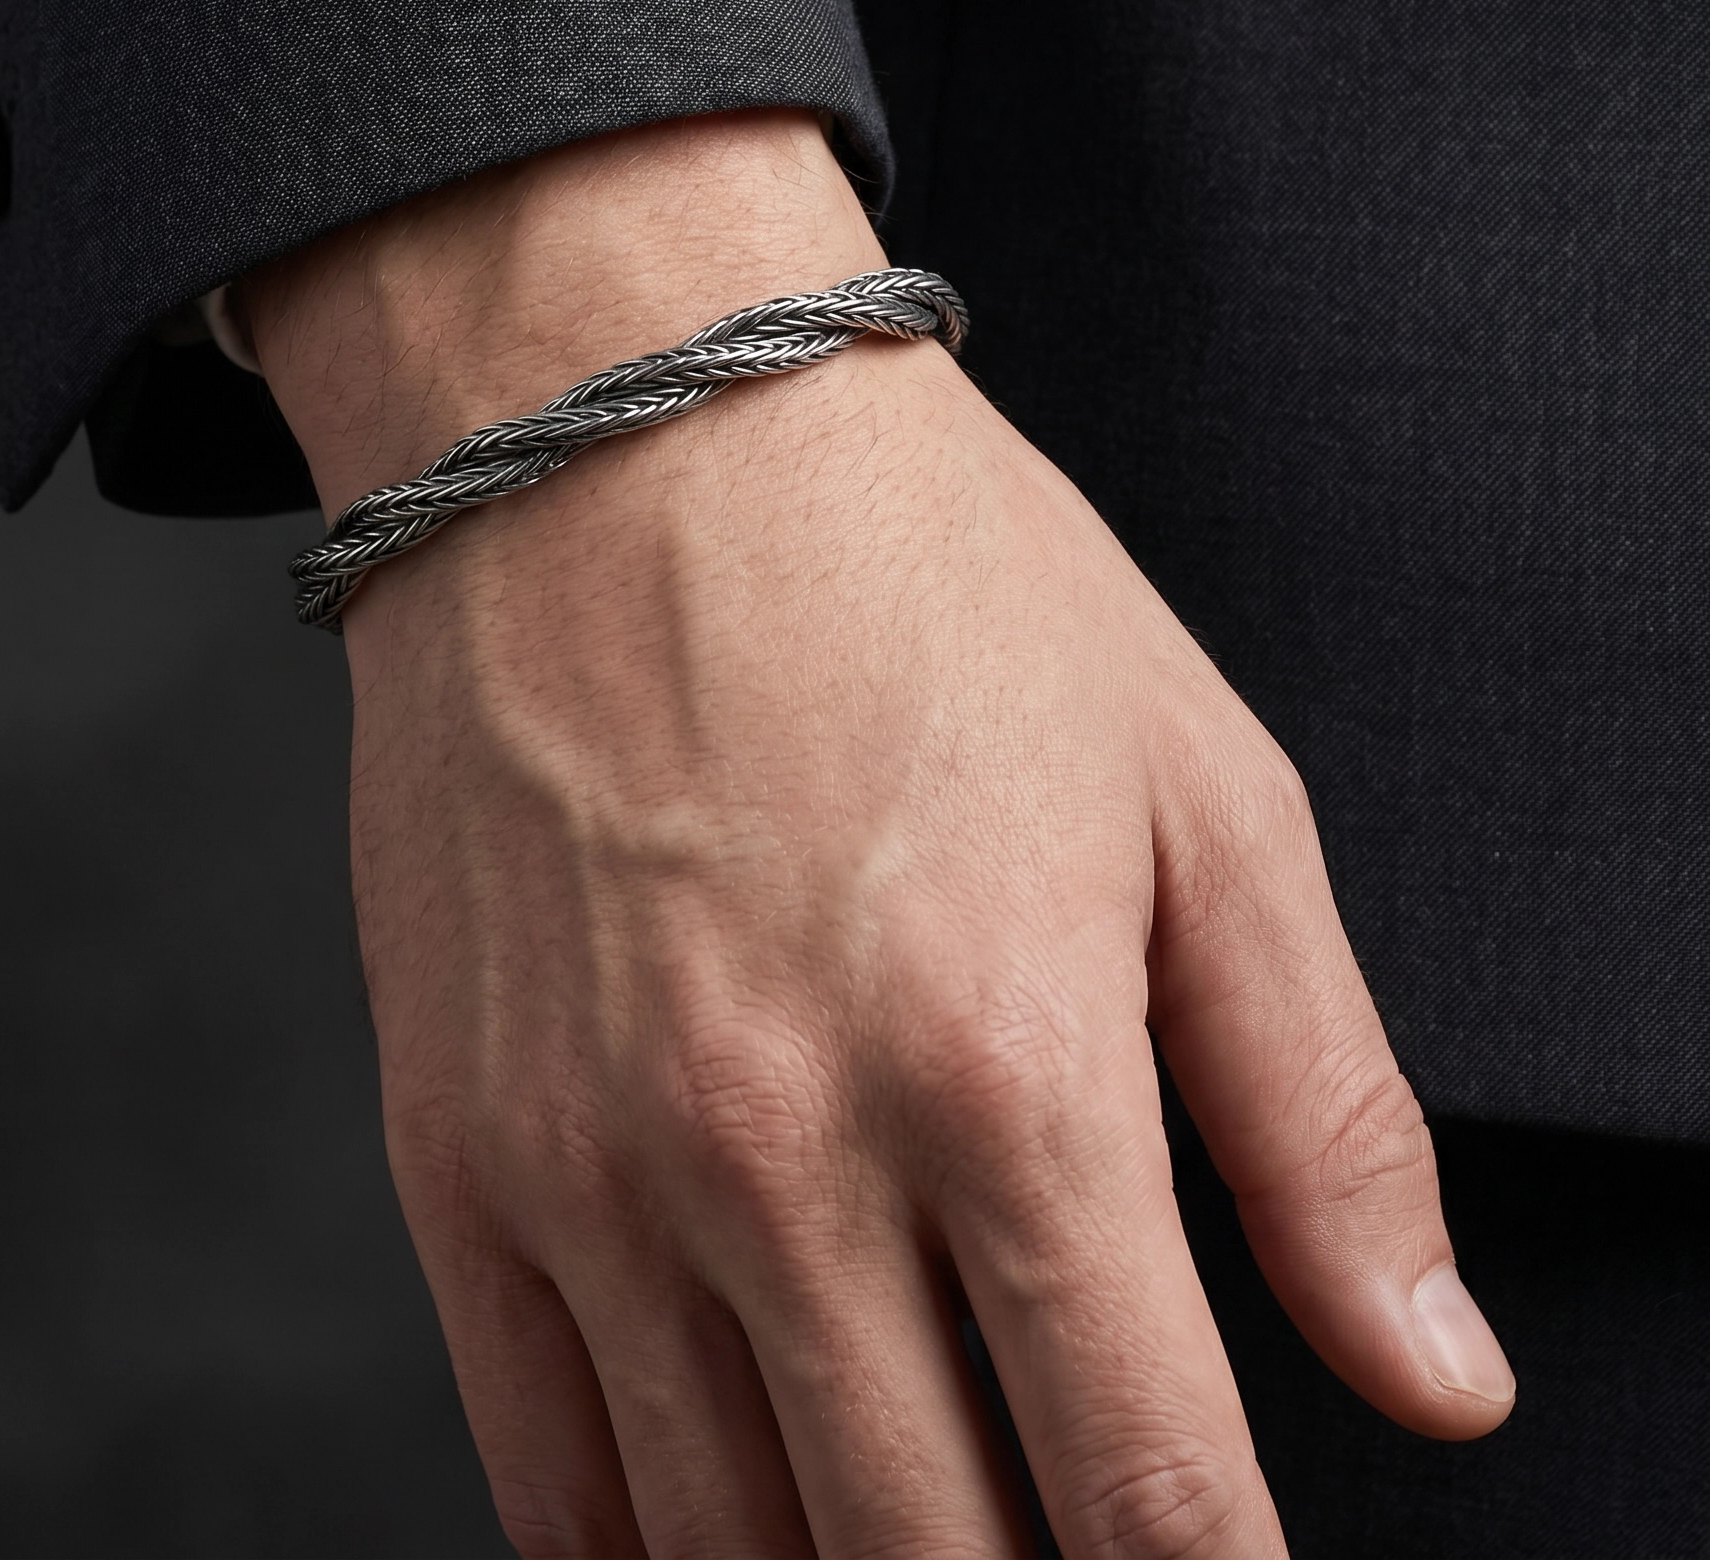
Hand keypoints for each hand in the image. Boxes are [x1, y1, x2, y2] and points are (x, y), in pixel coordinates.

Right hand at [246, 110, 1513, 1557]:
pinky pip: (542, 1471)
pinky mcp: (454, 1151)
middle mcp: (781, 1151)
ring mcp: (591, 1168)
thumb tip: (1432, 1374)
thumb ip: (1322, 1116)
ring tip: (916, 1540)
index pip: (1150, 1496)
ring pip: (732, 1552)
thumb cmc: (924, 584)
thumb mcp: (1197, 800)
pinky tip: (718, 1549)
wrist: (621, 437)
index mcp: (1006, 1065)